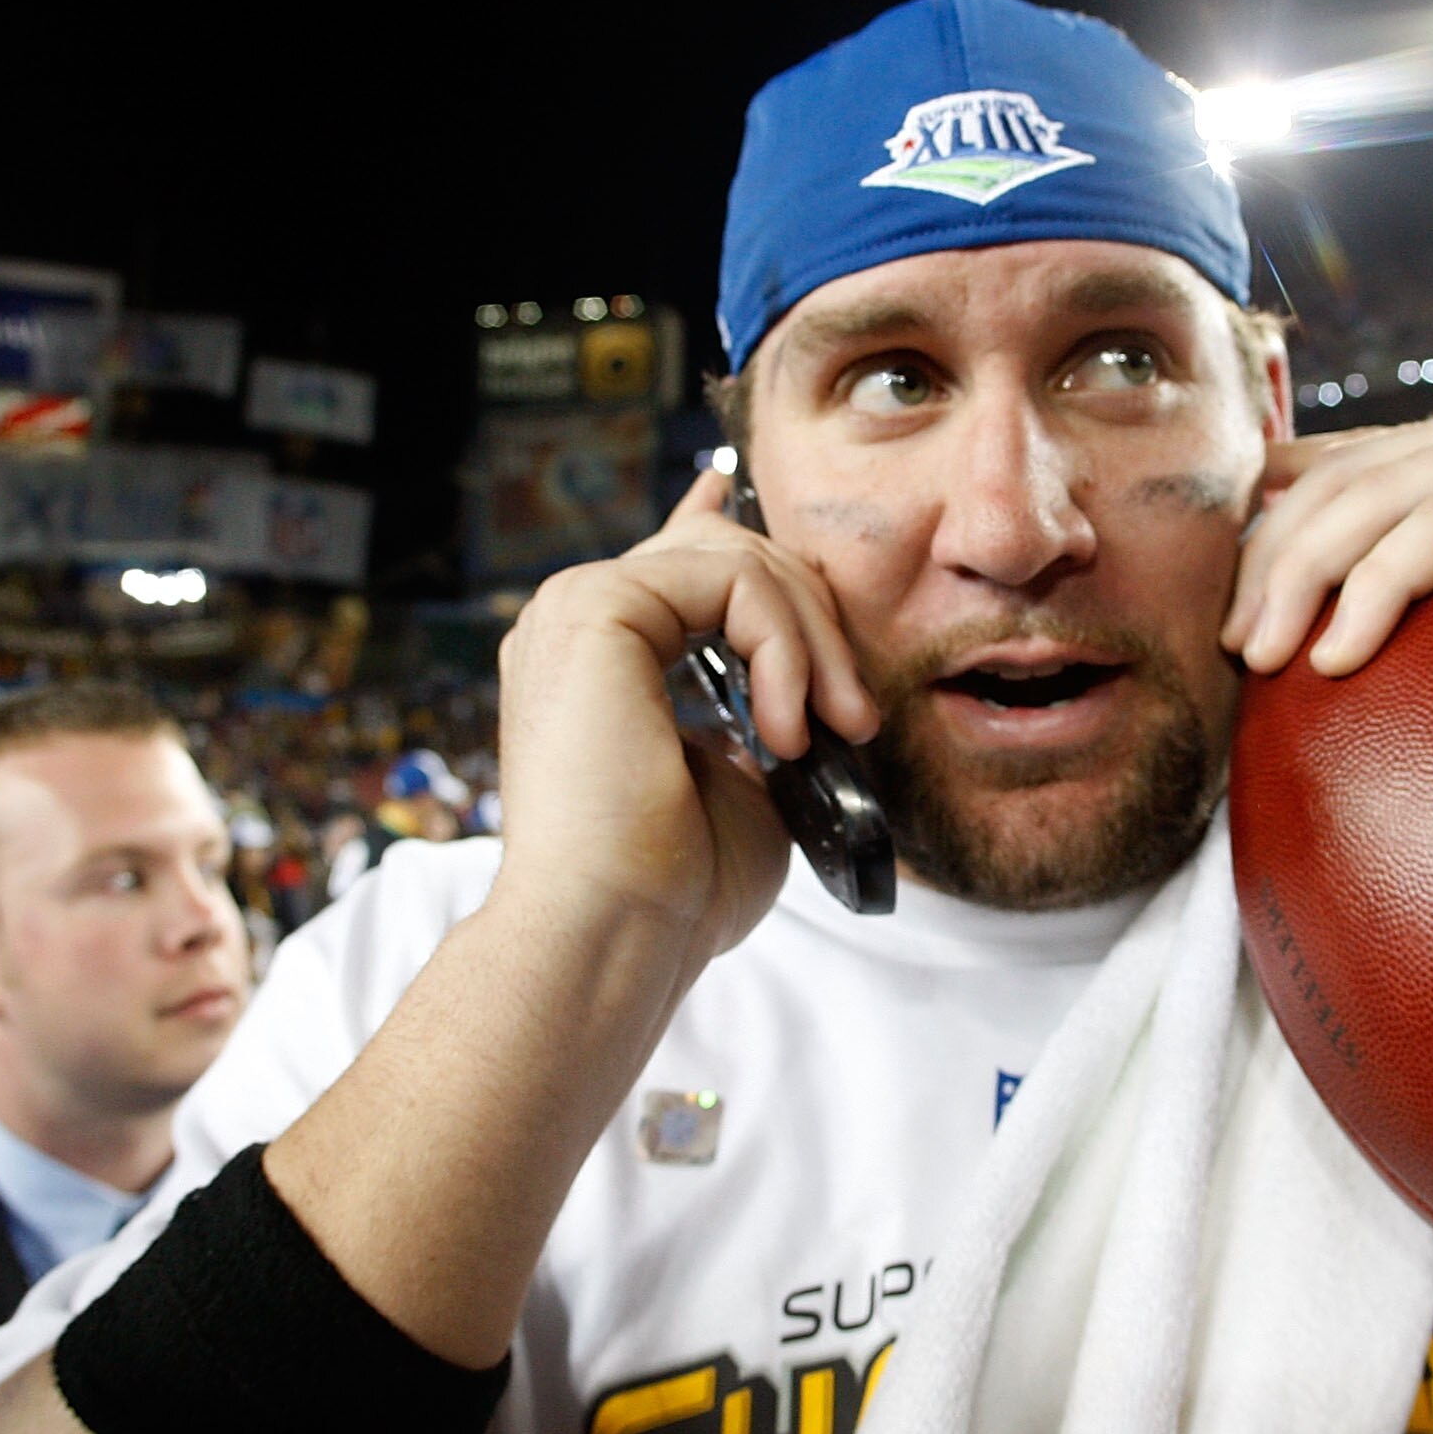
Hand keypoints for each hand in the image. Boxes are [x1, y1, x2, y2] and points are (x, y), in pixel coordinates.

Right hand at [493, 469, 879, 963]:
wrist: (614, 931)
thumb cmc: (674, 887)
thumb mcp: (741, 781)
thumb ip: (762, 710)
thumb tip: (808, 677)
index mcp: (599, 660)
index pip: (671, 562)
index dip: (722, 526)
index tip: (747, 503)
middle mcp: (577, 622)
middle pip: (729, 558)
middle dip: (816, 625)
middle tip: (855, 717)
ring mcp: (578, 607)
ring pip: (739, 562)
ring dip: (812, 641)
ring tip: (836, 726)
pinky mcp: (595, 606)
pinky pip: (730, 582)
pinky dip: (784, 647)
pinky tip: (787, 724)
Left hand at [1222, 393, 1432, 675]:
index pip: (1345, 477)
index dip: (1272, 532)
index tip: (1226, 607)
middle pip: (1331, 484)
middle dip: (1260, 561)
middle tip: (1221, 648)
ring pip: (1366, 499)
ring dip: (1294, 581)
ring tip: (1254, 657)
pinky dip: (1374, 589)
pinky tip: (1334, 654)